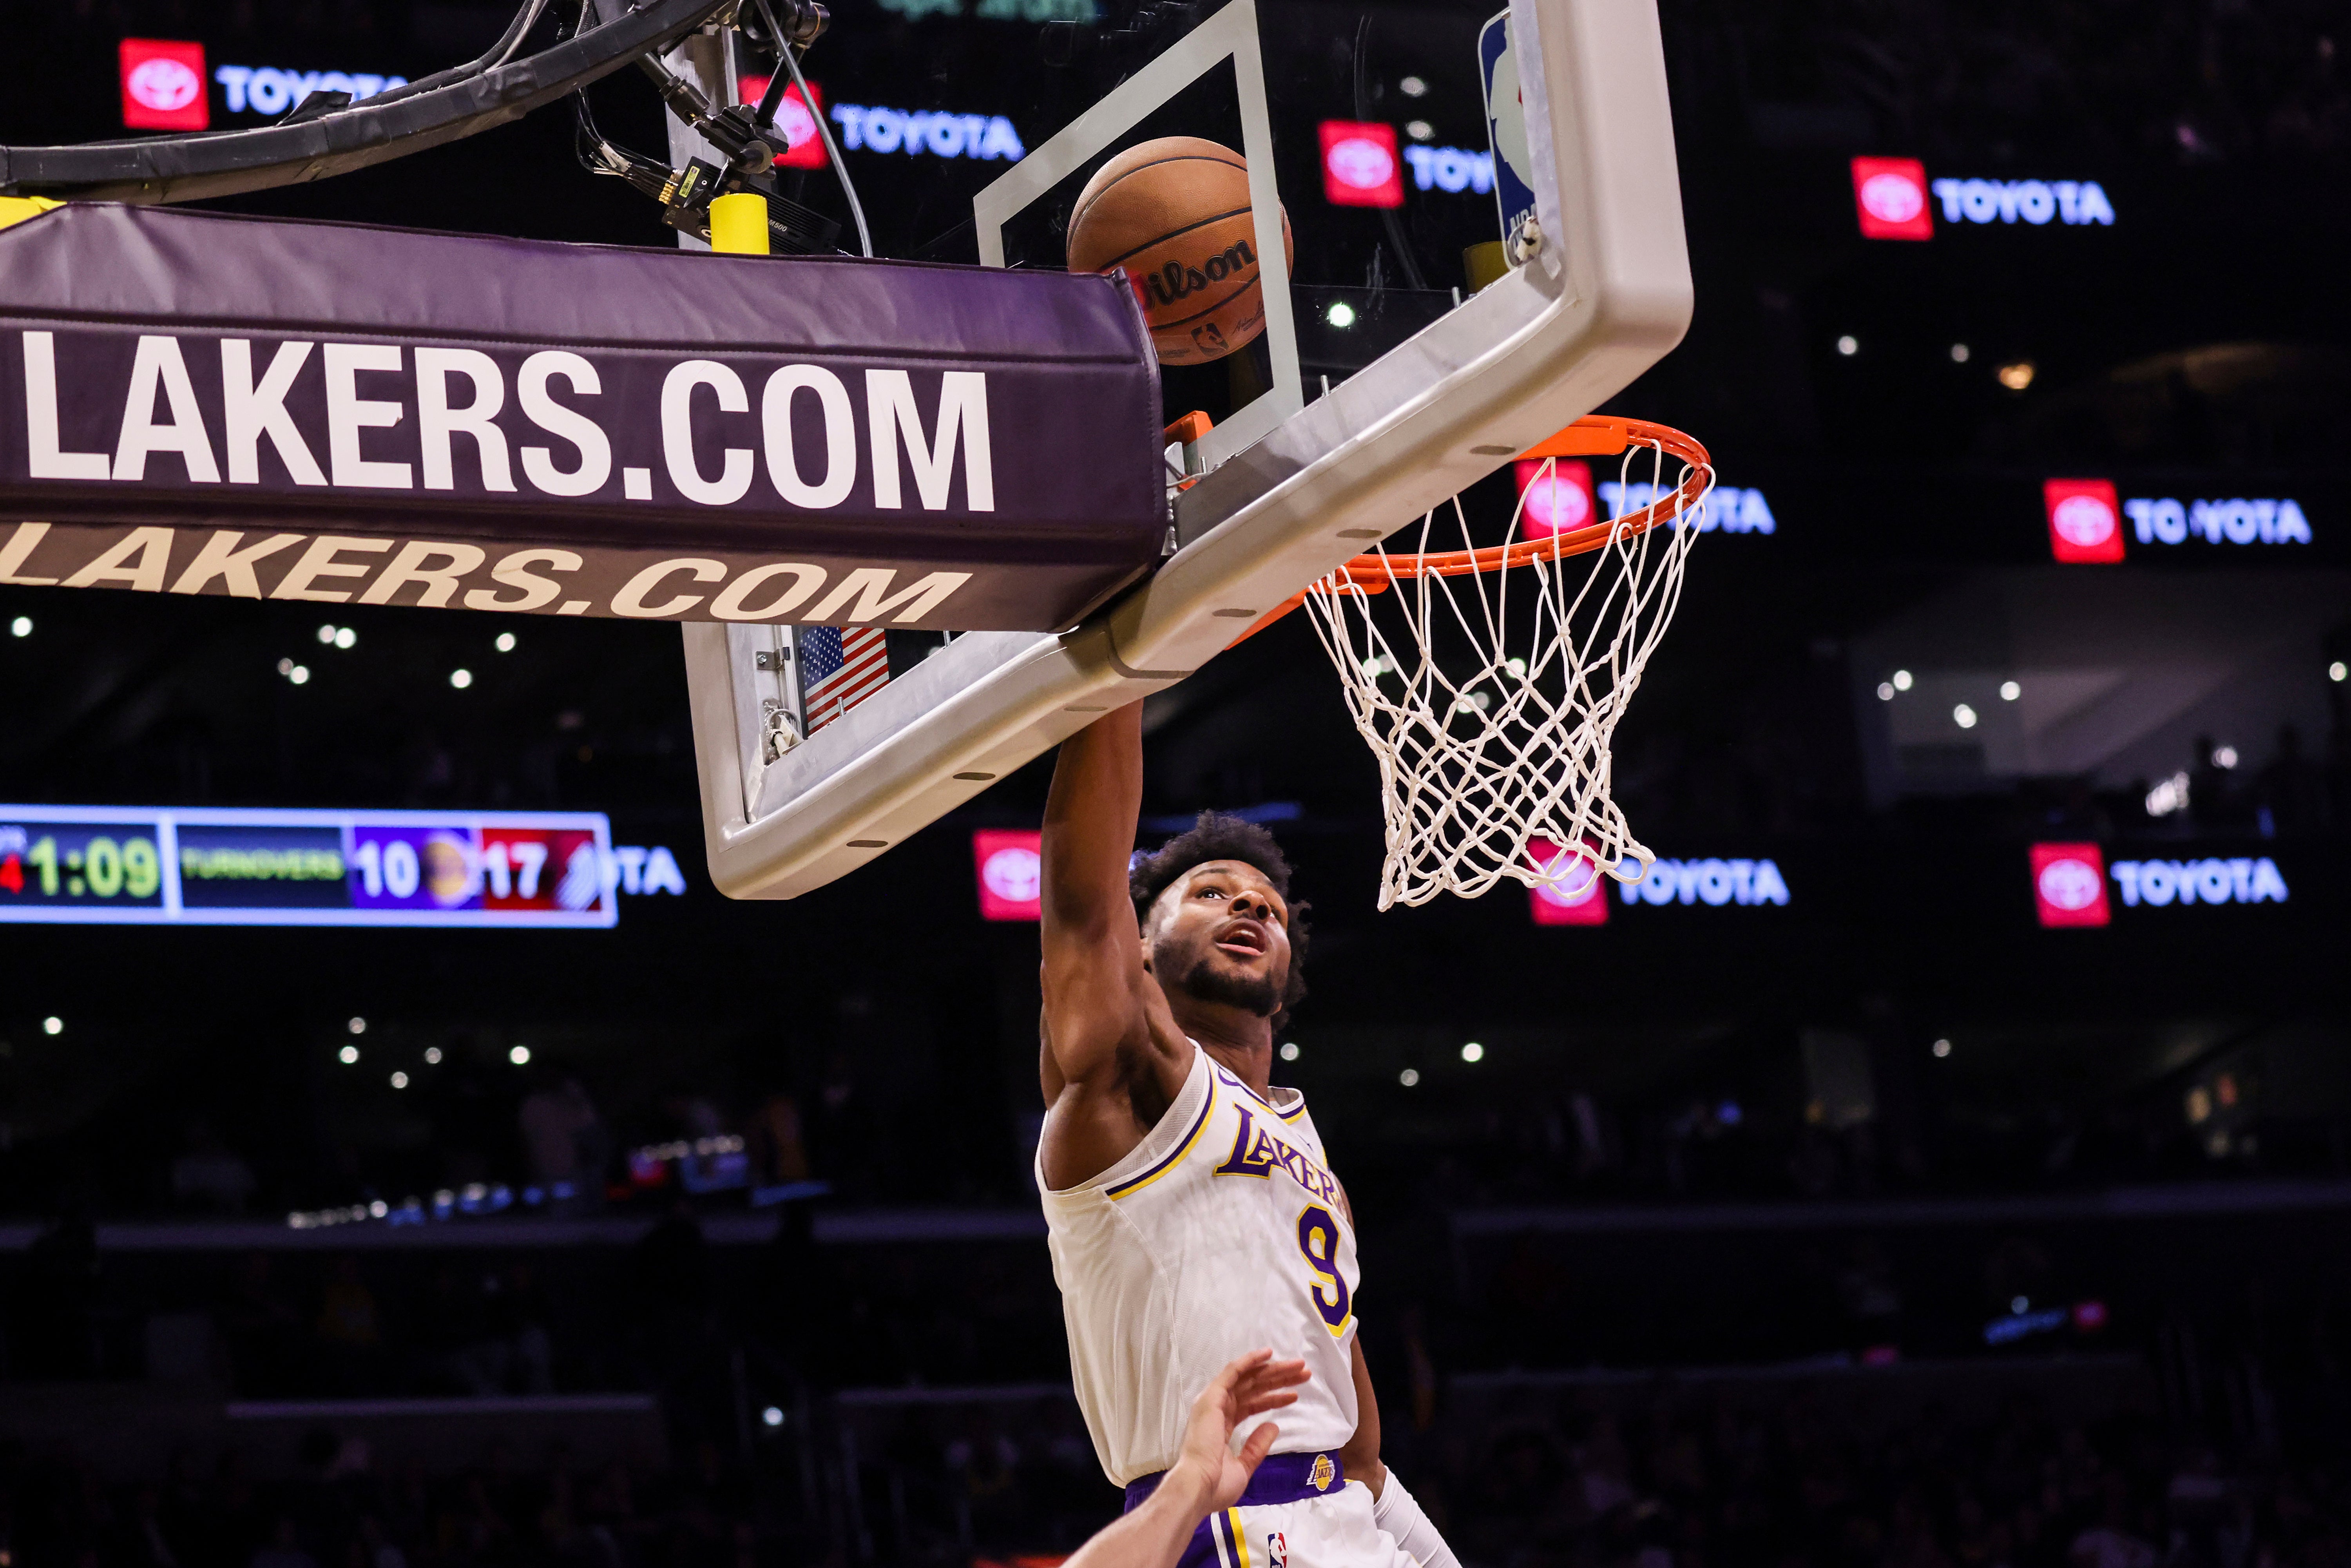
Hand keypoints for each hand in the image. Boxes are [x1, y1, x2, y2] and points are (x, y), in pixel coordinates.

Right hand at [1166, 1349, 1311, 1513]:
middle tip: (1303, 1373)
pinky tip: (1268, 1354)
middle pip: (1253, 1389)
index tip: (1295, 1395)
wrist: (1200, 1486)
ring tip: (1298, 1365)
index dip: (1273, 1398)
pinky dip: (1249, 1361)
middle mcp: (1217, 1410)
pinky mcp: (1212, 1397)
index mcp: (1222, 1426)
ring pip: (1248, 1379)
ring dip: (1272, 1370)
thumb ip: (1257, 1446)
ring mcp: (1214, 1402)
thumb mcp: (1244, 1466)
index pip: (1251, 1405)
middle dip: (1278, 1380)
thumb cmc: (1217, 1484)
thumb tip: (1273, 1426)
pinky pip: (1232, 1373)